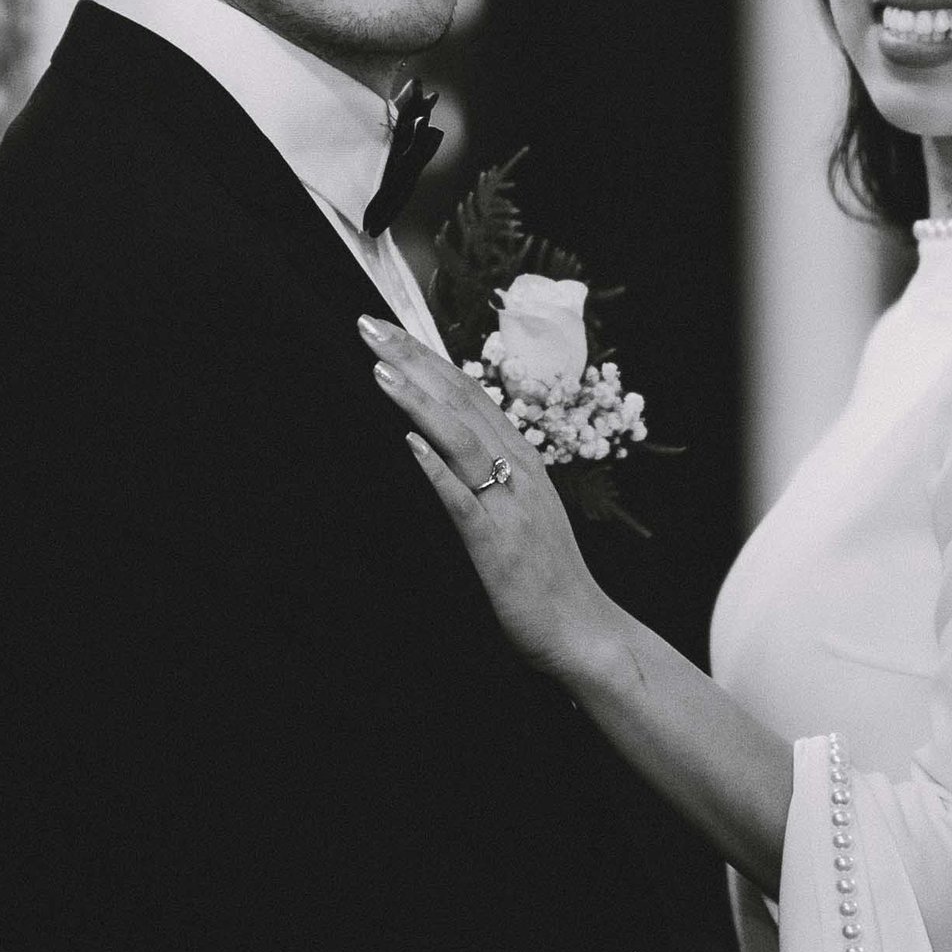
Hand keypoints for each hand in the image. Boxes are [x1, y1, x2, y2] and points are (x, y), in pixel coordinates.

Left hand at [359, 318, 610, 677]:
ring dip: (419, 400)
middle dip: (413, 359)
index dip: (427, 357)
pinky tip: (410, 443)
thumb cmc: (544, 571)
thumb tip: (444, 441)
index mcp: (519, 456)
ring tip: (381, 368)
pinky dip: (437, 468)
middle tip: (370, 324)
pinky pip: (463, 499)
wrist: (581, 627)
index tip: (389, 328)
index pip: (468, 392)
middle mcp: (517, 468)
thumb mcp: (518, 506)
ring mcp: (508, 502)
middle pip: (460, 400)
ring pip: (460, 438)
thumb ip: (488, 470)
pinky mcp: (497, 543)